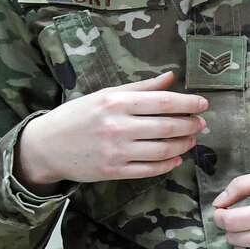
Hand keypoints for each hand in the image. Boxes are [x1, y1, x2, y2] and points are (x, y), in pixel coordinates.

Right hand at [18, 71, 205, 189]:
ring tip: (191, 139)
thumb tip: (172, 77)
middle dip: (191, 125)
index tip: (203, 104)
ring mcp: (116, 151)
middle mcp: (117, 127)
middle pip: (167, 127)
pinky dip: (168, 164)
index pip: (163, 102)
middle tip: (201, 123)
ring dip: (183, 145)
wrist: (46, 146)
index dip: (189, 104)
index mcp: (116, 103)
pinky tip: (176, 158)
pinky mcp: (113, 171)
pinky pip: (149, 169)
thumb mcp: (106, 95)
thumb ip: (141, 87)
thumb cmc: (78, 115)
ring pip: (162, 150)